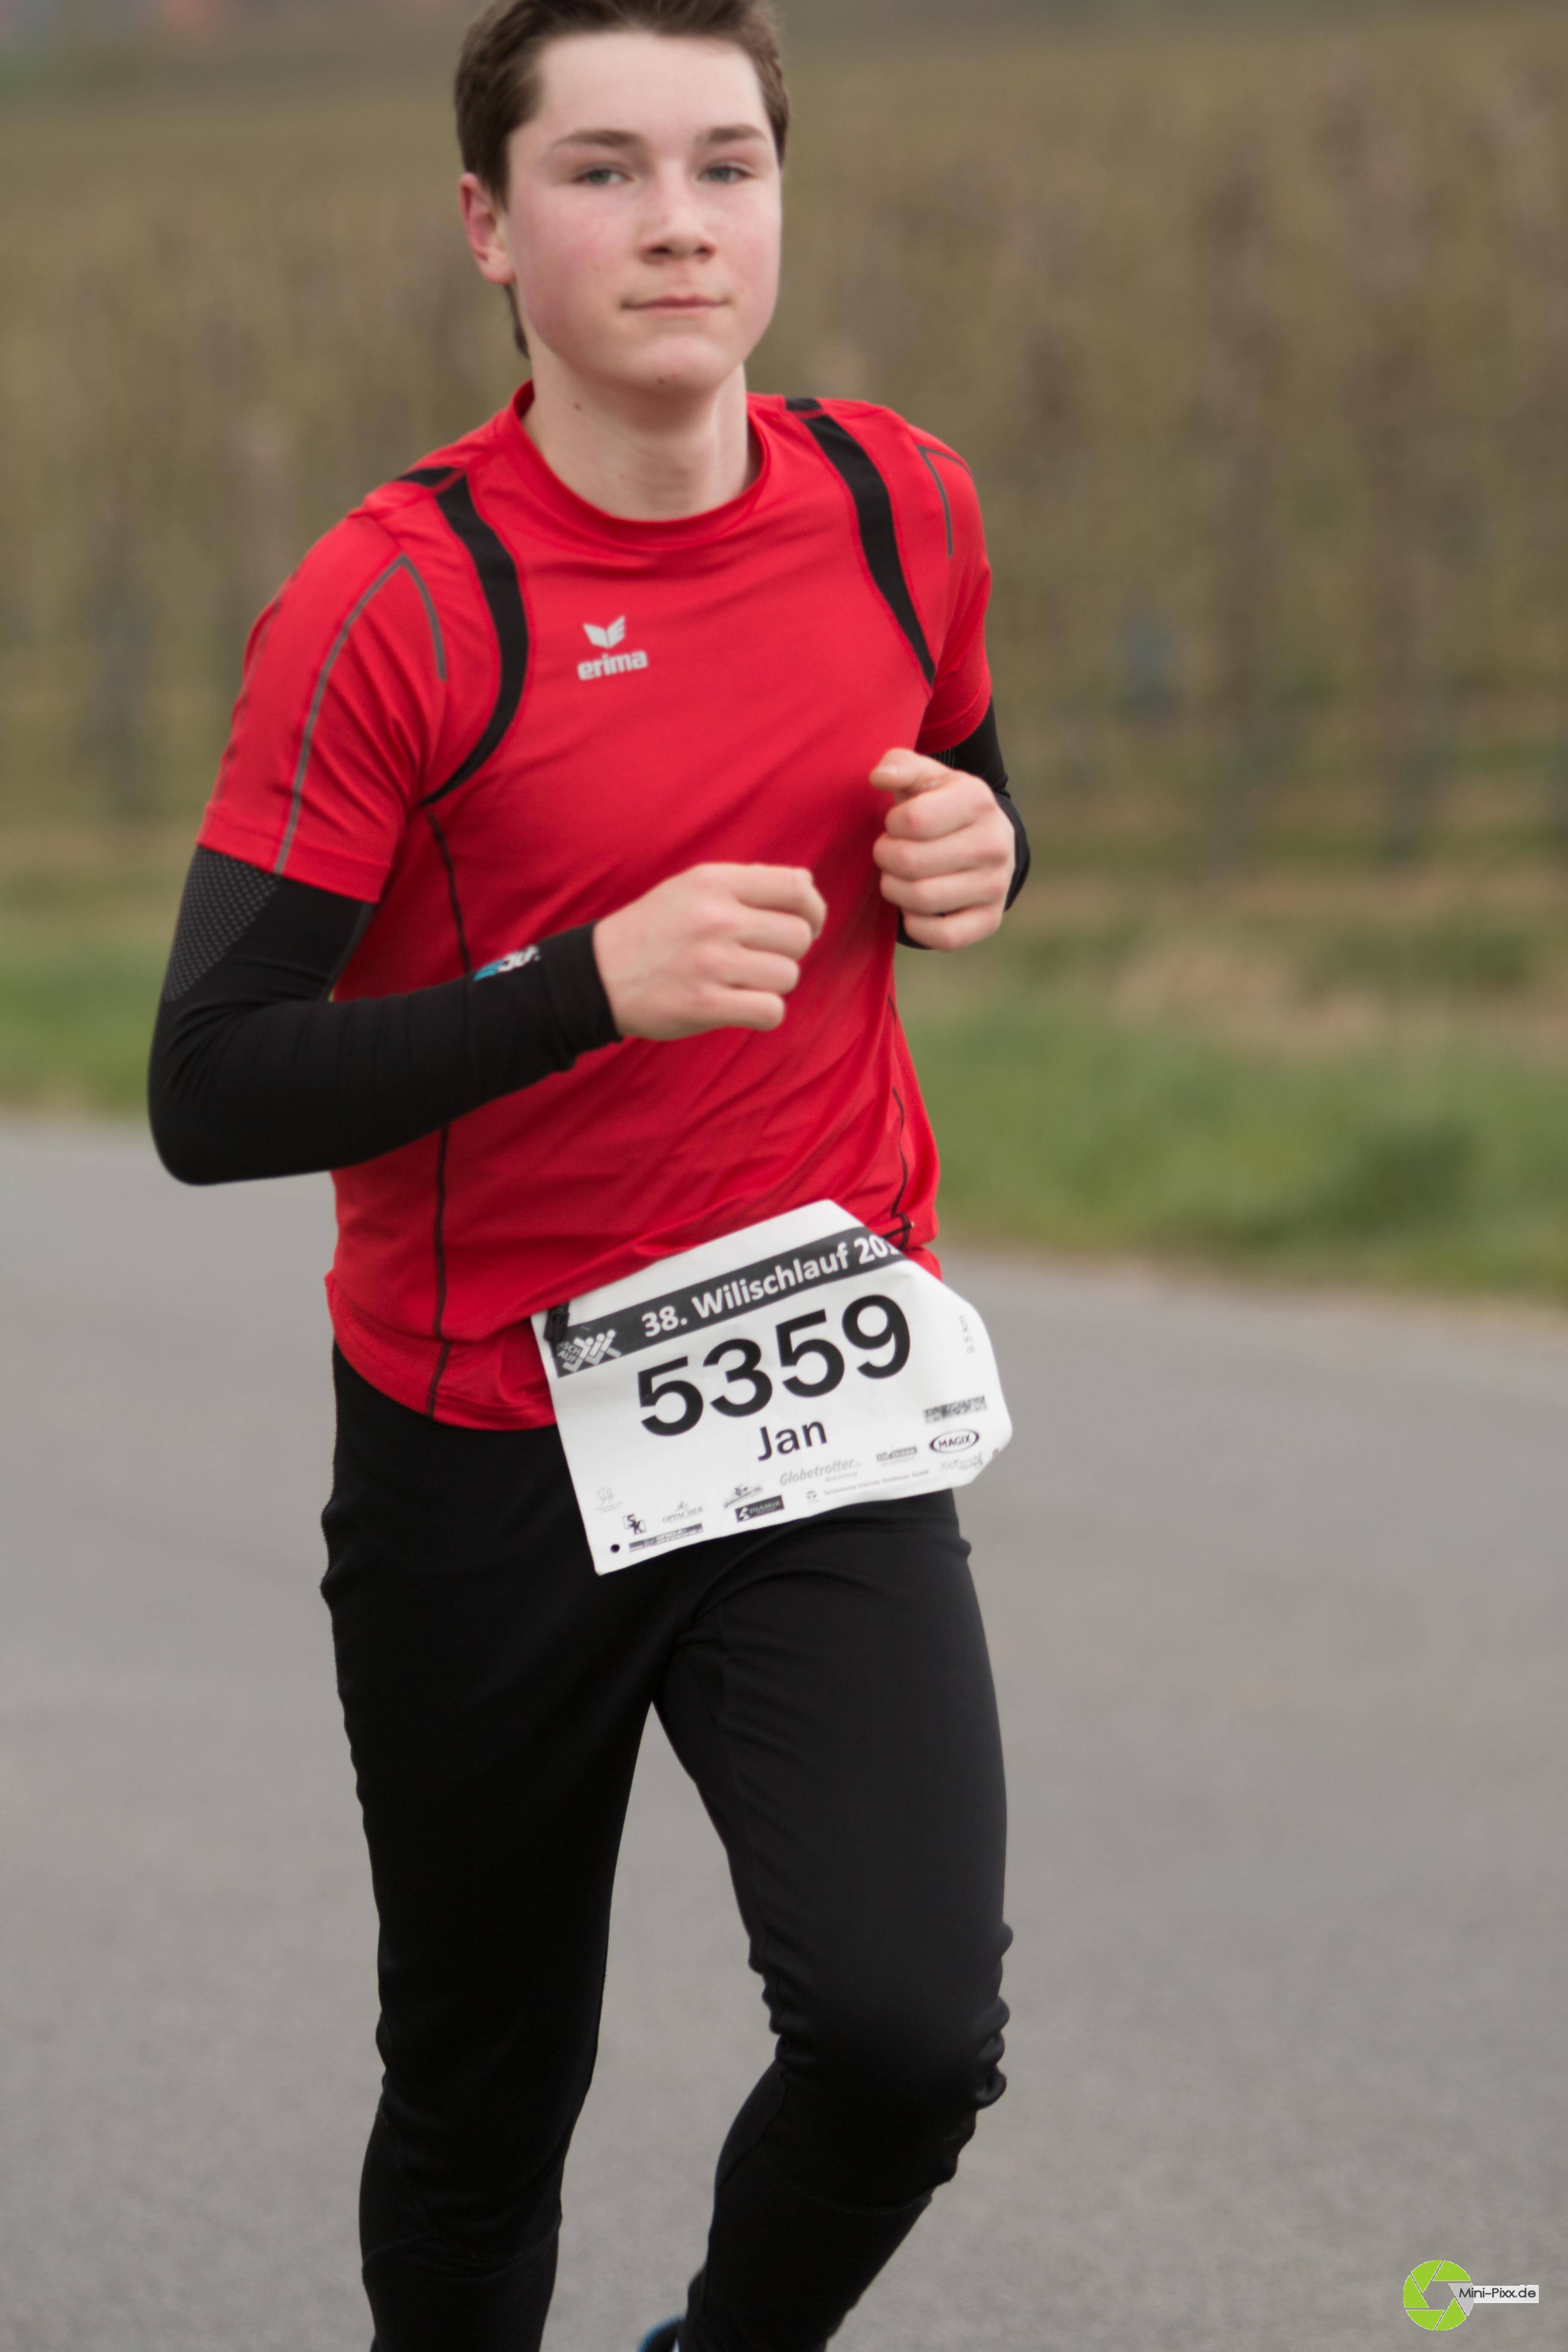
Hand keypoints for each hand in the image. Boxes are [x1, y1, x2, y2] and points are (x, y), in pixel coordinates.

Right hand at [593, 864, 826, 1040]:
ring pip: (789, 975)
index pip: (797, 887)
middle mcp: (715, 917)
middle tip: (762, 959)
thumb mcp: (692, 888)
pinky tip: (742, 1006)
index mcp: (715, 882)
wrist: (597, 976)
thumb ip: (748, 883)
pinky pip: (771, 1010)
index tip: (804, 926)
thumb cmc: (654, 931)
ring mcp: (710, 962)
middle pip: (799, 936)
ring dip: (773, 984)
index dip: (813, 910)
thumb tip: (806, 884)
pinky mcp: (705, 1004)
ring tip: (742, 981)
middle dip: (789, 952)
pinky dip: (764, 1013)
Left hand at [871, 748, 1015, 949]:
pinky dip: (916, 925)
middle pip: (911, 863)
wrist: (983, 840)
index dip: (891, 826)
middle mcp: (994, 842)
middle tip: (888, 853)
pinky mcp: (990, 920)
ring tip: (896, 877)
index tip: (896, 825)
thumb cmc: (939, 806)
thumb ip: (898, 765)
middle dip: (886, 858)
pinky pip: (942, 937)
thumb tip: (879, 778)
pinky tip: (912, 908)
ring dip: (894, 890)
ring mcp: (996, 884)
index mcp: (978, 799)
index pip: (912, 821)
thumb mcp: (923, 777)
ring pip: (922, 899)